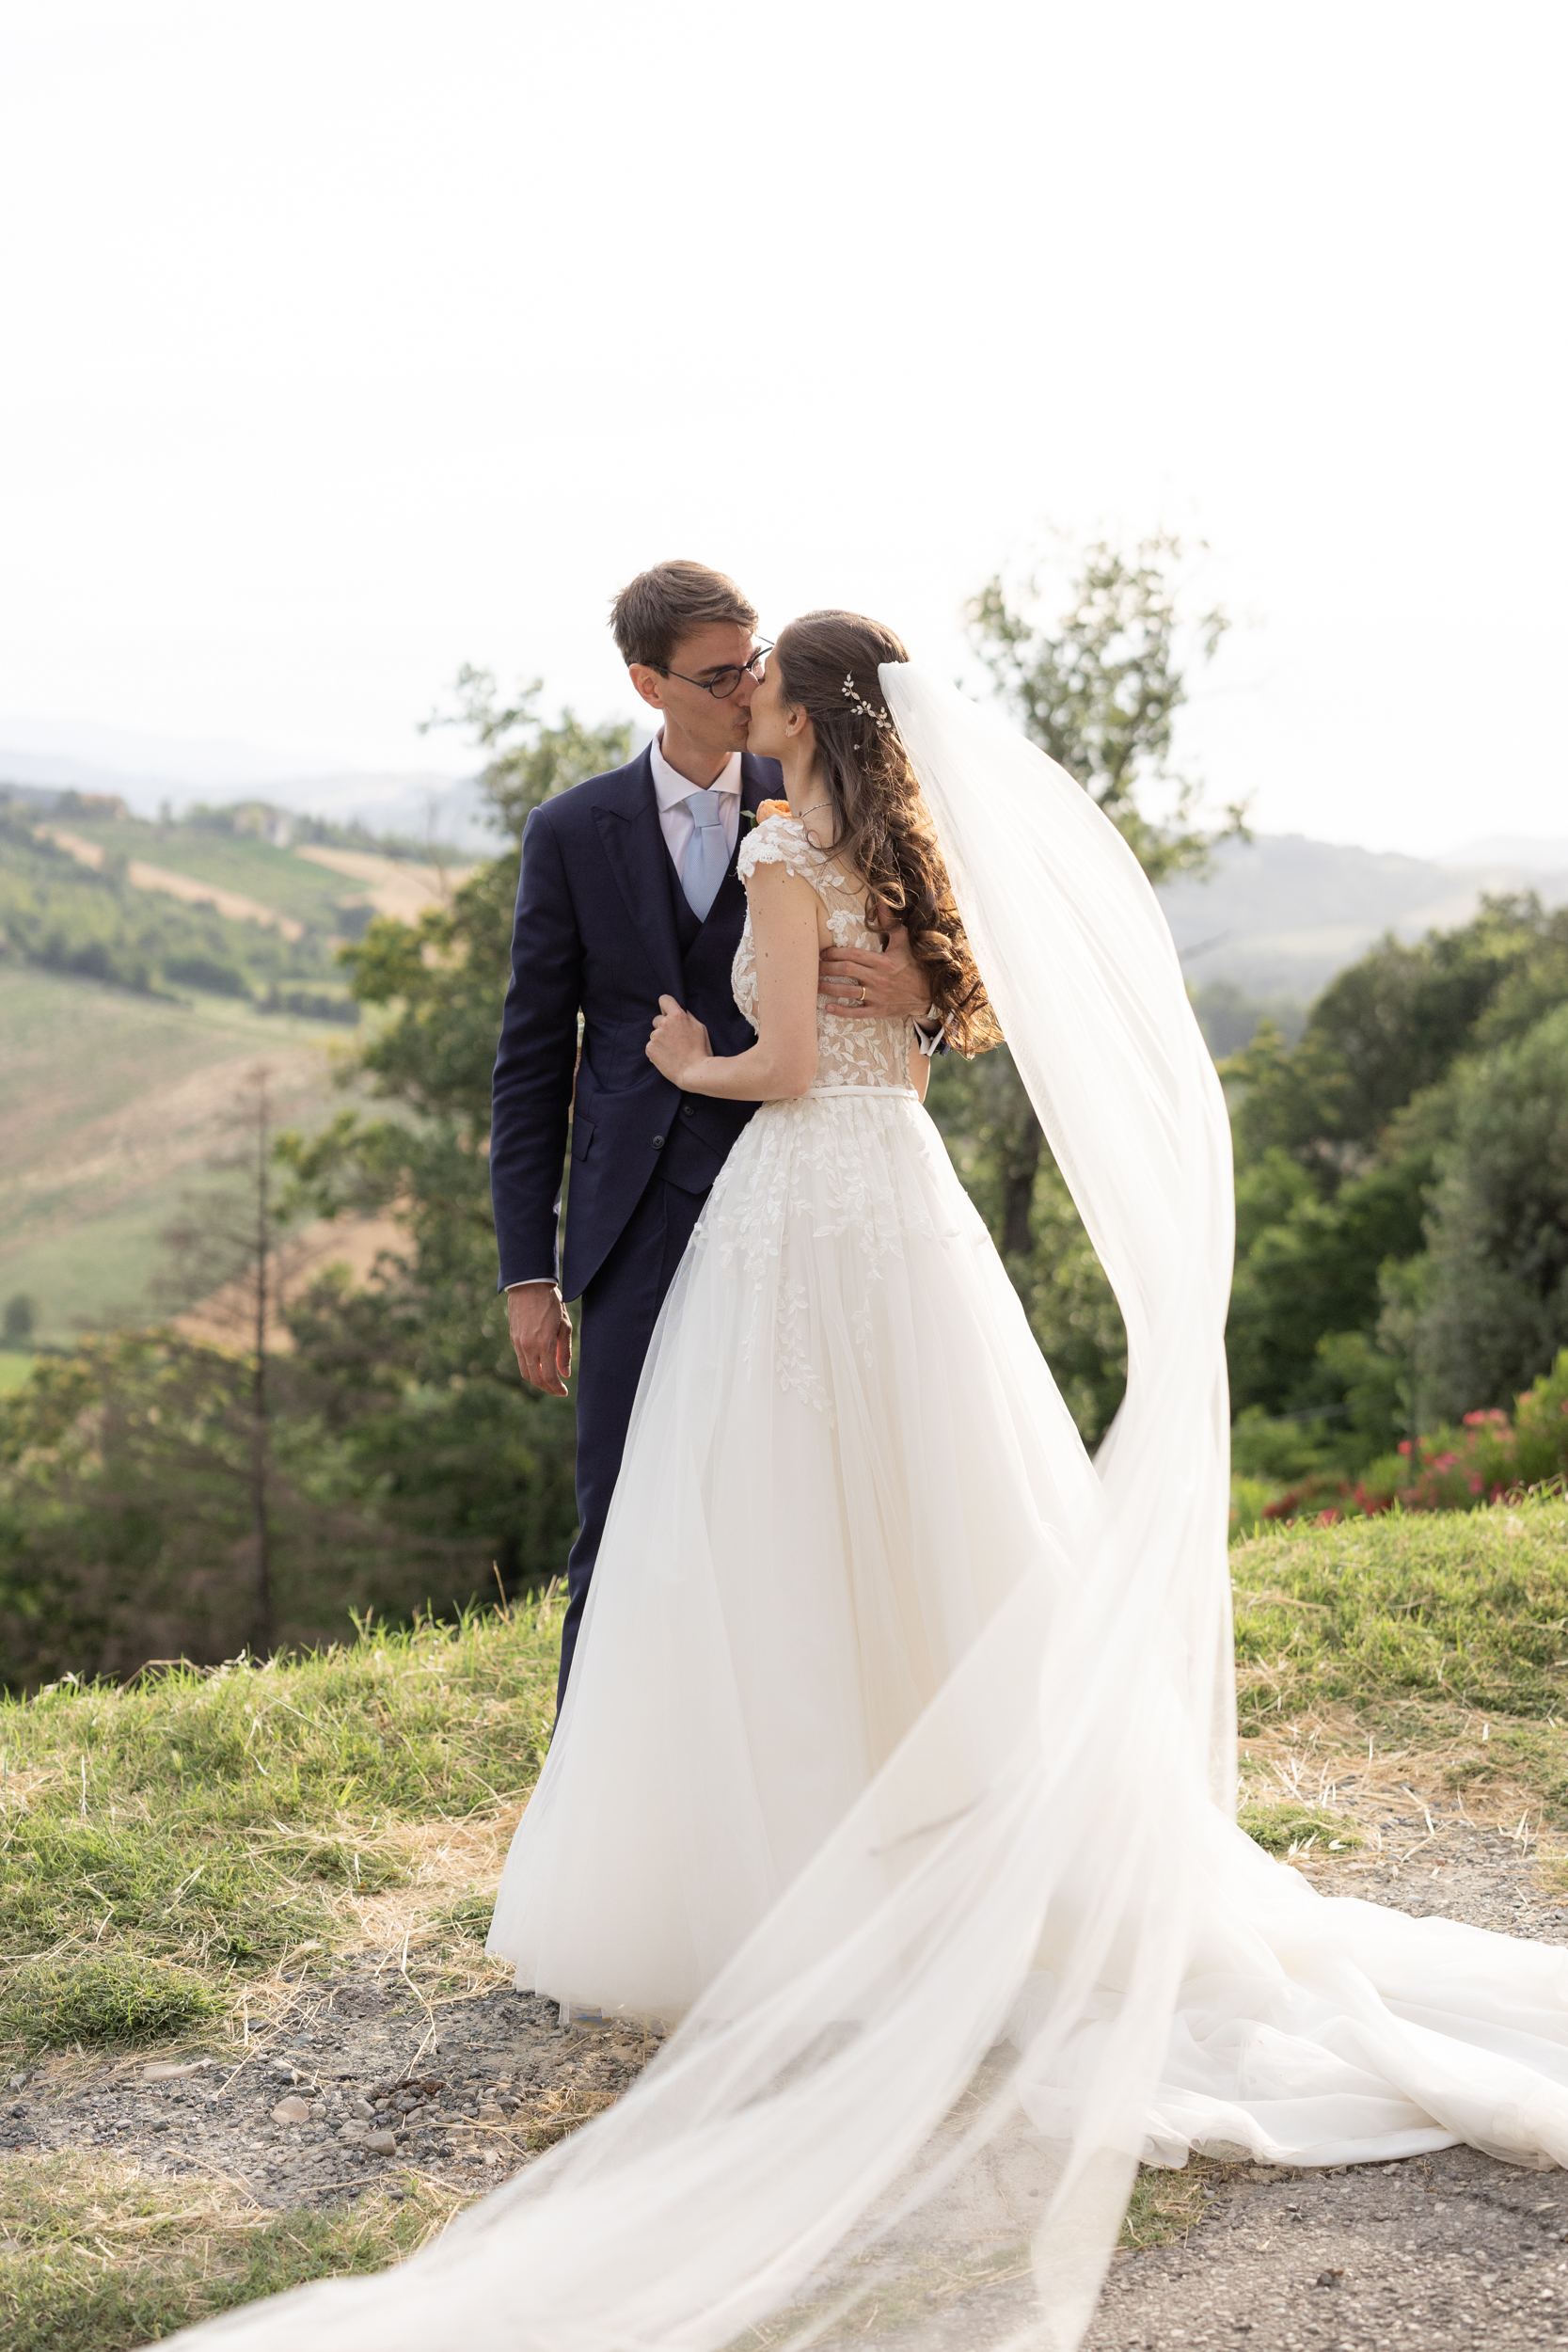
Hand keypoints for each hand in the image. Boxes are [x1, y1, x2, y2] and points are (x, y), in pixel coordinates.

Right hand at [507, 1283, 572, 1395]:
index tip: (564, 1392)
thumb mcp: (564, 1325)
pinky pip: (520, 1361)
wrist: (529, 1285)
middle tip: (558, 1390)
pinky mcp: (513, 1338)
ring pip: (525, 1372)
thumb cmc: (551, 1302)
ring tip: (549, 1382)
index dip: (556, 1388)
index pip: (548, 1376)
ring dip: (537, 1381)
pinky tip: (540, 1367)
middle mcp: (528, 1346)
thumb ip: (564, 1352)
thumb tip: (565, 1374)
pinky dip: (530, 1369)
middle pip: (535, 1379)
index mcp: (543, 1343)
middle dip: (547, 1388)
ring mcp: (518, 1343)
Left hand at [646, 994, 712, 1082]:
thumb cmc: (701, 1051)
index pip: (664, 1000)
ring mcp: (655, 1037)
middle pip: (658, 1019)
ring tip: (673, 1051)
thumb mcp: (700, 1028)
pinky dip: (657, 1051)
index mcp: (677, 1016)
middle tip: (675, 1039)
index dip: (666, 1006)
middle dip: (664, 1026)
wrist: (694, 1072)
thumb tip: (681, 1010)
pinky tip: (668, 1057)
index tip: (668, 1012)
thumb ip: (688, 1017)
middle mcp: (664, 1023)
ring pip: (655, 1034)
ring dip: (661, 1040)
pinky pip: (652, 1046)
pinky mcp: (650, 1049)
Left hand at [818, 923, 932, 1021]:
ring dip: (828, 988)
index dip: (835, 952)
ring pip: (847, 992)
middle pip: (846, 971)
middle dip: (827, 968)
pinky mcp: (879, 1011)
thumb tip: (881, 902)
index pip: (853, 954)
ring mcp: (878, 996)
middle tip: (814, 967)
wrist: (928, 994)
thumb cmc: (913, 966)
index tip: (823, 952)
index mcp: (883, 961)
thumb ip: (890, 924)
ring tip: (814, 985)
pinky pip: (857, 1012)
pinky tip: (828, 1007)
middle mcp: (879, 978)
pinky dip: (841, 1011)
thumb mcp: (903, 943)